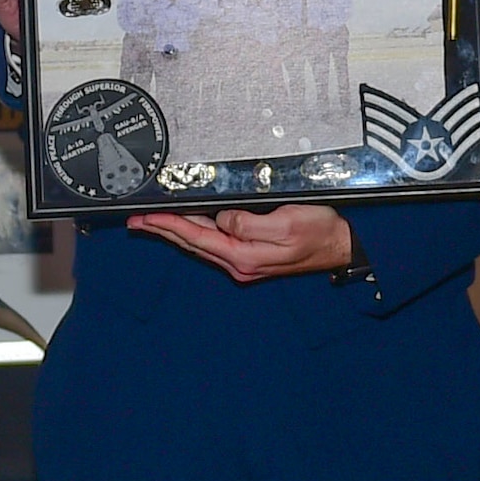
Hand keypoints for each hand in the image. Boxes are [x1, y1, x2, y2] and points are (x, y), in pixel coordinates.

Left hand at [125, 204, 351, 283]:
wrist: (342, 247)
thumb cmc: (320, 233)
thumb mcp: (286, 222)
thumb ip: (249, 222)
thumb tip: (222, 219)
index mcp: (244, 256)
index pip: (195, 236)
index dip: (167, 225)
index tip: (144, 217)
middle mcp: (240, 263)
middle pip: (192, 243)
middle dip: (162, 231)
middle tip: (136, 221)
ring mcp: (246, 262)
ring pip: (201, 243)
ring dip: (176, 232)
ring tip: (153, 223)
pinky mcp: (253, 256)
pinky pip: (215, 243)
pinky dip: (196, 232)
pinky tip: (189, 226)